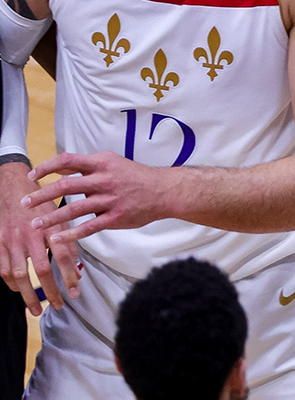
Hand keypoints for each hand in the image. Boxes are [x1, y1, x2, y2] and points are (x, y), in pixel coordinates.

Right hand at [0, 161, 77, 314]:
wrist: (13, 188)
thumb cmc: (42, 205)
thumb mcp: (61, 218)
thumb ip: (69, 243)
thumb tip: (78, 271)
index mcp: (51, 227)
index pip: (64, 257)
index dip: (70, 276)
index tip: (75, 292)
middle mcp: (31, 235)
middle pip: (43, 270)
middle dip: (51, 291)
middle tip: (59, 305)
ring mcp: (12, 241)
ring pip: (20, 274)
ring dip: (28, 295)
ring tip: (36, 309)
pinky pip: (3, 269)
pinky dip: (11, 283)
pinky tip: (18, 291)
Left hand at [23, 152, 167, 244]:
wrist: (164, 191)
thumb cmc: (136, 177)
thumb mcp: (113, 163)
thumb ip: (88, 167)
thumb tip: (60, 170)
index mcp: (102, 163)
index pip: (67, 160)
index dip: (46, 167)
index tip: (32, 175)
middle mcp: (105, 180)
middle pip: (66, 185)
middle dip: (41, 195)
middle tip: (25, 203)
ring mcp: (110, 199)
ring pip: (75, 208)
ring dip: (52, 217)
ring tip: (35, 224)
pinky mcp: (116, 217)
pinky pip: (89, 227)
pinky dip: (71, 234)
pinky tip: (57, 239)